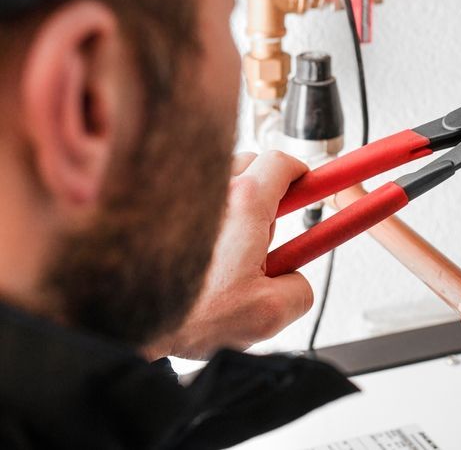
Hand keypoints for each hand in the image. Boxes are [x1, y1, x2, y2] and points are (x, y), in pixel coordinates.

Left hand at [145, 151, 314, 359]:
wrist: (126, 323)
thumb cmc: (183, 316)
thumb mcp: (268, 315)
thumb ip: (299, 291)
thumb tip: (296, 283)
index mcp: (245, 204)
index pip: (283, 162)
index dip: (302, 174)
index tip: (309, 187)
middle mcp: (212, 191)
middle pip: (252, 165)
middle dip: (268, 191)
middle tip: (271, 228)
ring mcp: (182, 198)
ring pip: (220, 180)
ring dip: (234, 202)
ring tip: (232, 244)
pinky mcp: (155, 210)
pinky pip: (189, 198)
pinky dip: (202, 213)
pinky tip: (201, 249)